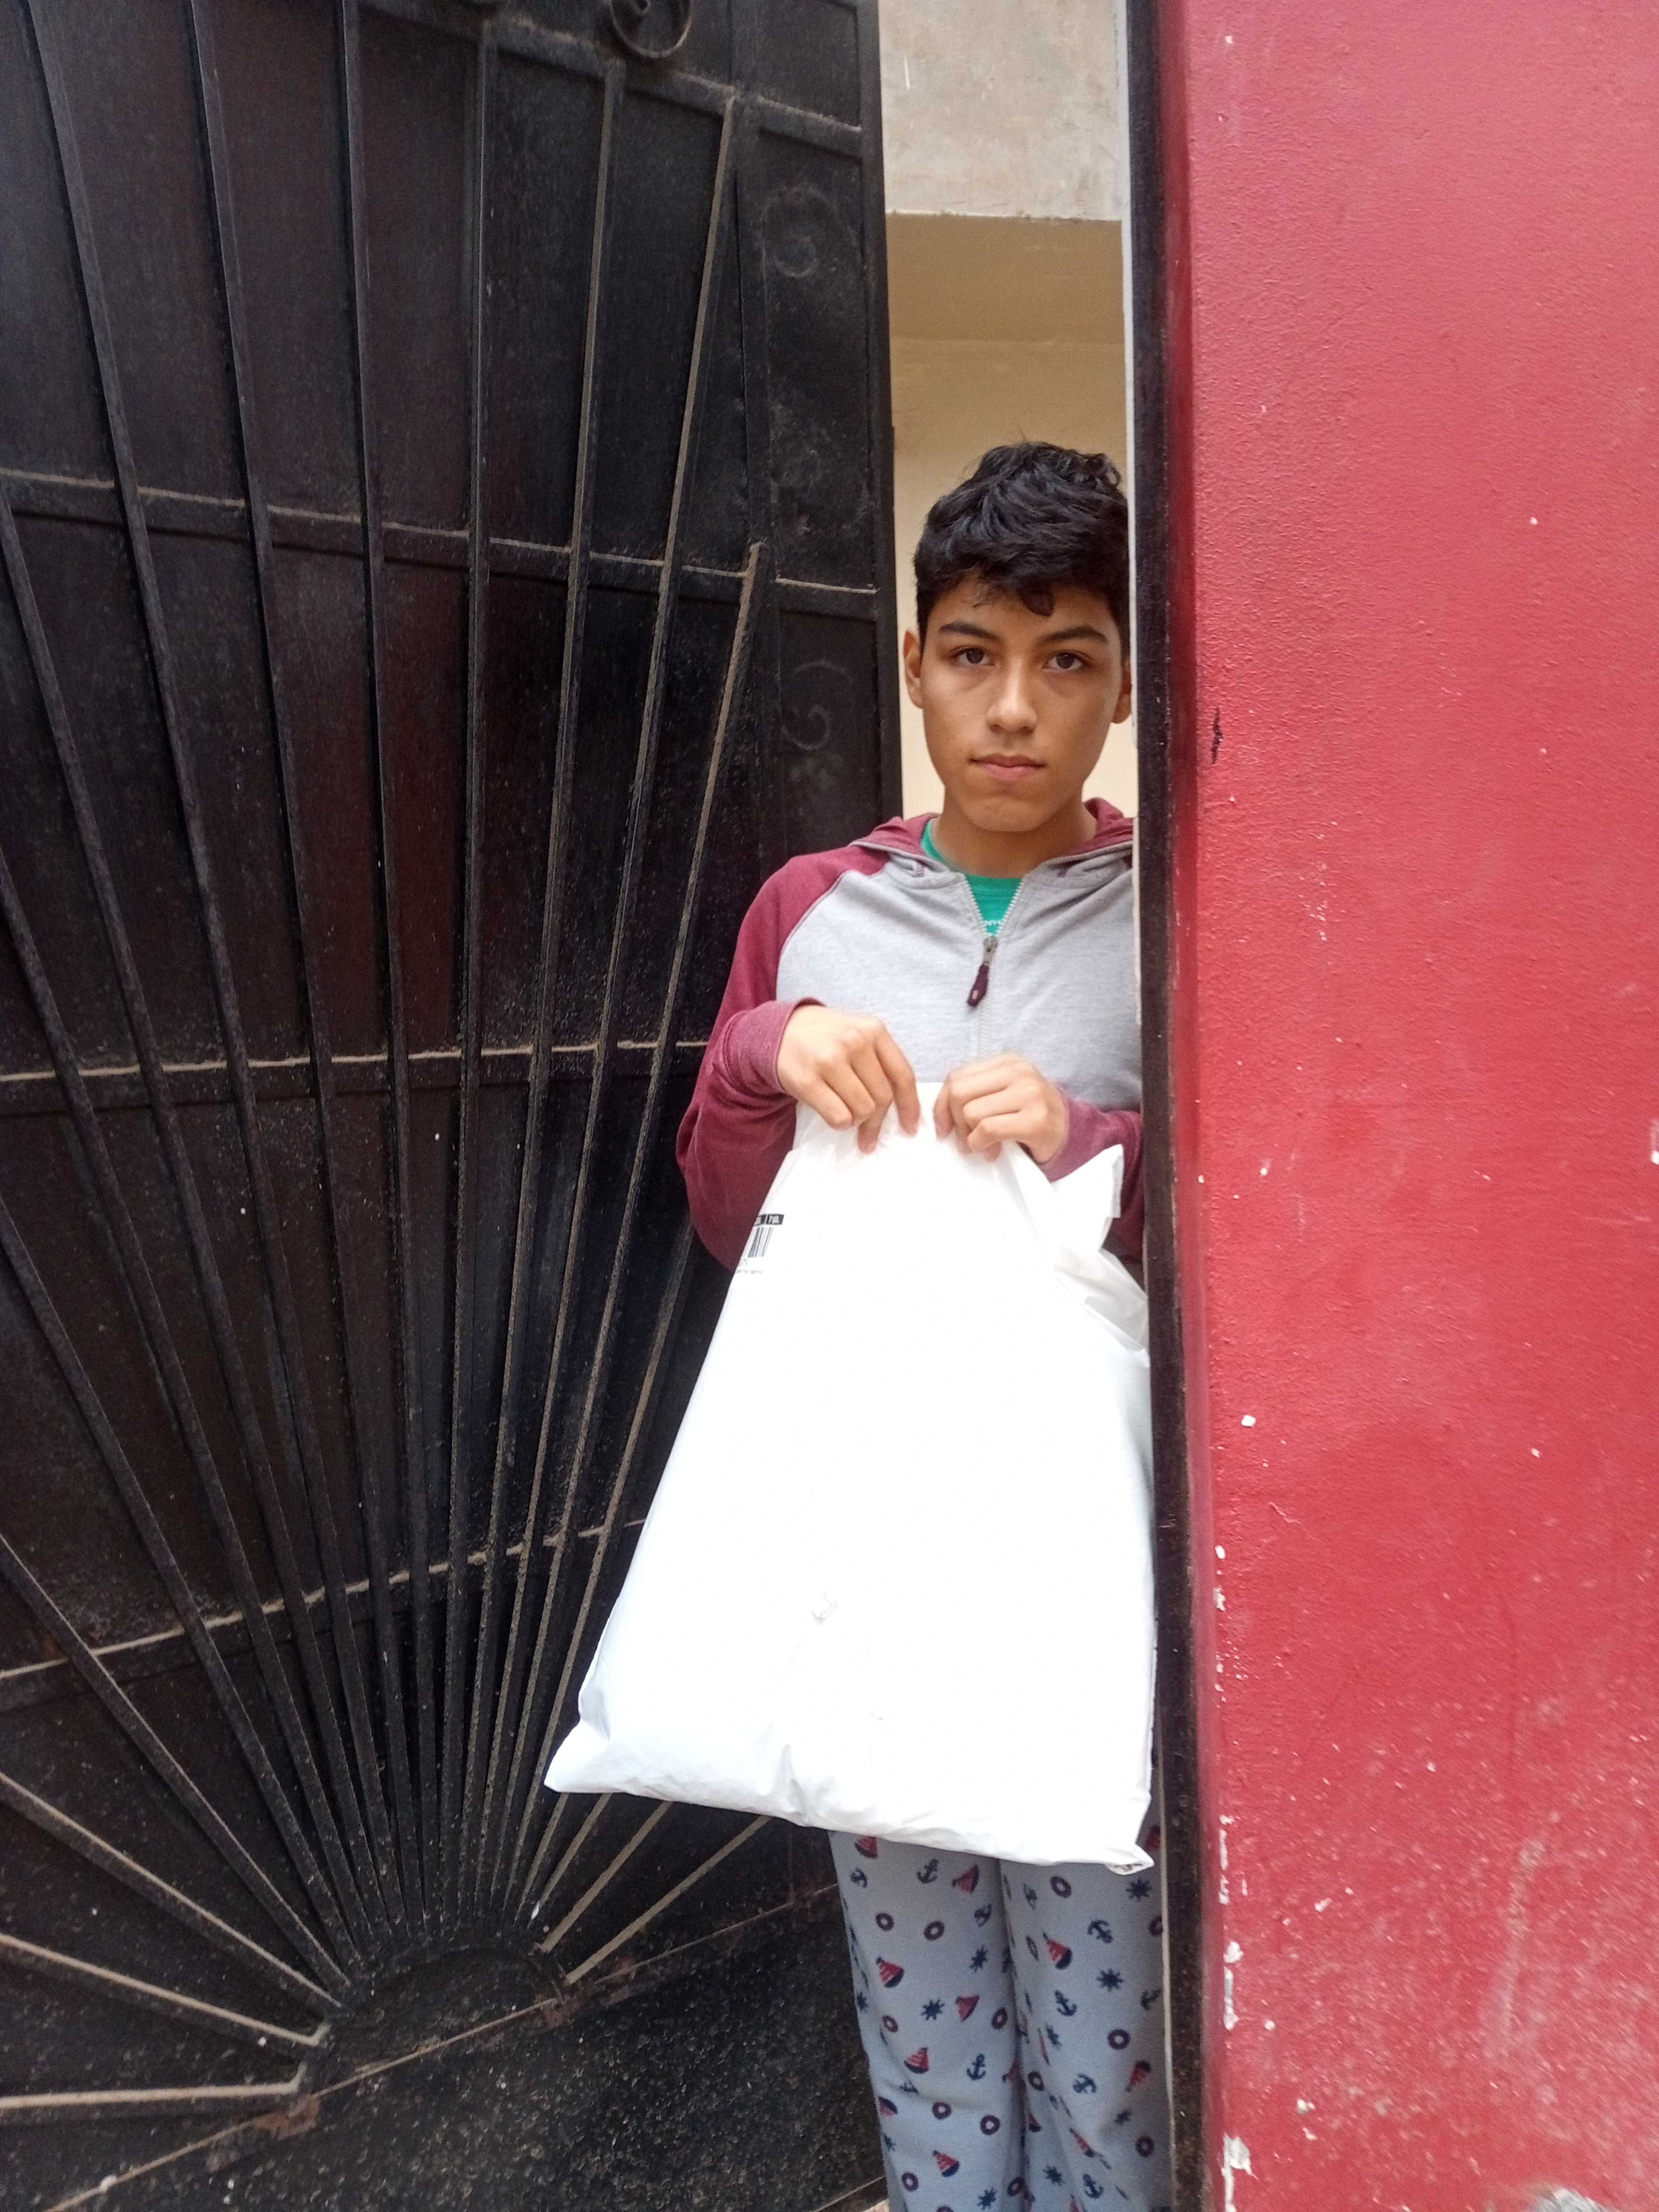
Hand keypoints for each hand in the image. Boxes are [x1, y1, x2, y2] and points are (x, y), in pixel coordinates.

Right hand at [777, 1005, 920, 1152]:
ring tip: (846, 1112)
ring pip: (862, 1110)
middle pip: (882, 1098)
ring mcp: (830, 1061)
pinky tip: (832, 1112)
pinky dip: (840, 1122)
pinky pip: (838, 1117)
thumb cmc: (828, 1038)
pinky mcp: (808, 1081)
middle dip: (878, 1120)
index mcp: (873, 1030)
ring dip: (857, 1120)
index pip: (903, 1076)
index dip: (910, 1107)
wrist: (782, 1030)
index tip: (910, 1128)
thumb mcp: (860, 1034)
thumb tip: (904, 1108)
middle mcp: (854, 1042)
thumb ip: (882, 1061)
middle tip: (870, 1131)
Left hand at [933, 1054, 1067, 1163]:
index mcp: (1007, 1062)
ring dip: (970, 1137)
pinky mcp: (1035, 1119)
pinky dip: (980, 1144)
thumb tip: (940, 1115)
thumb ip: (974, 1094)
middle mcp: (1019, 1072)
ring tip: (982, 1145)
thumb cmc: (1030, 1115)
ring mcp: (1030, 1094)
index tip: (944, 1127)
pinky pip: (988, 1130)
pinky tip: (991, 1150)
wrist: (1071, 1133)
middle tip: (965, 1139)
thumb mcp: (1003, 1094)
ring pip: (971, 1113)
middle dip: (955, 1121)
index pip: (957, 1076)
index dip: (942, 1104)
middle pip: (959, 1093)